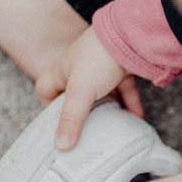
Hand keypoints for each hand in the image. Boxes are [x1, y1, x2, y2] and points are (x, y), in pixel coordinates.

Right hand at [35, 27, 144, 149]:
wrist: (131, 34)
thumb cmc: (98, 57)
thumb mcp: (80, 91)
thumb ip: (71, 120)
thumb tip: (61, 147)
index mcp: (62, 70)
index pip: (46, 88)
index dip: (48, 106)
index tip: (58, 124)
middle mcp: (80, 67)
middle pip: (75, 94)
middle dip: (81, 112)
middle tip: (87, 131)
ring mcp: (102, 67)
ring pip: (102, 93)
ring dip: (107, 109)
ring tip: (112, 128)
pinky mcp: (122, 67)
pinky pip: (124, 89)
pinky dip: (129, 103)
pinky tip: (136, 118)